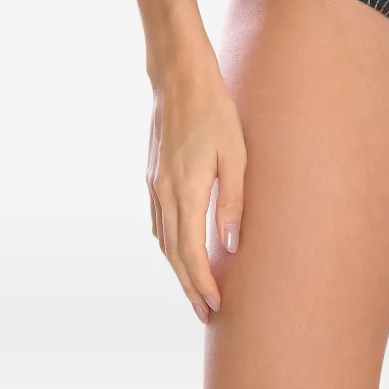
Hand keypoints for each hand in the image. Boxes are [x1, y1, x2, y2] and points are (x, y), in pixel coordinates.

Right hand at [146, 52, 246, 321]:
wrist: (178, 76)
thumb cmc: (215, 109)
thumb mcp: (236, 153)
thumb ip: (233, 201)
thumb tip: (229, 245)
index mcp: (186, 190)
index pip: (190, 253)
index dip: (202, 283)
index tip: (215, 305)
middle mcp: (164, 192)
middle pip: (173, 254)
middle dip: (189, 286)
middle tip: (206, 312)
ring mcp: (154, 183)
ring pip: (163, 240)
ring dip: (178, 268)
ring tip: (196, 287)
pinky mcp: (152, 174)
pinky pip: (157, 221)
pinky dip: (168, 243)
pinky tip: (179, 248)